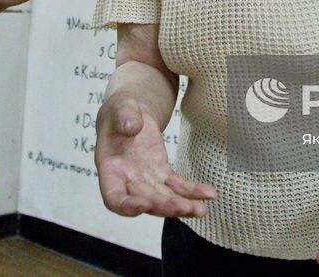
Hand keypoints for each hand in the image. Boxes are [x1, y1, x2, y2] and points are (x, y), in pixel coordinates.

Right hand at [95, 97, 214, 217]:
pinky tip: (208, 194)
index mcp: (110, 169)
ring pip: (163, 198)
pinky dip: (192, 191)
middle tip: (184, 207)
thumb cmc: (120, 112)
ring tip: (201, 210)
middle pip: (145, 201)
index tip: (146, 204)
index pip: (114, 198)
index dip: (128, 205)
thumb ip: (123, 116)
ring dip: (182, 205)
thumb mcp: (120, 108)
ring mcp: (146, 179)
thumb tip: (132, 127)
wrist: (130, 113)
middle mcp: (127, 180)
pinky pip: (177, 185)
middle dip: (164, 206)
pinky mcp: (162, 173)